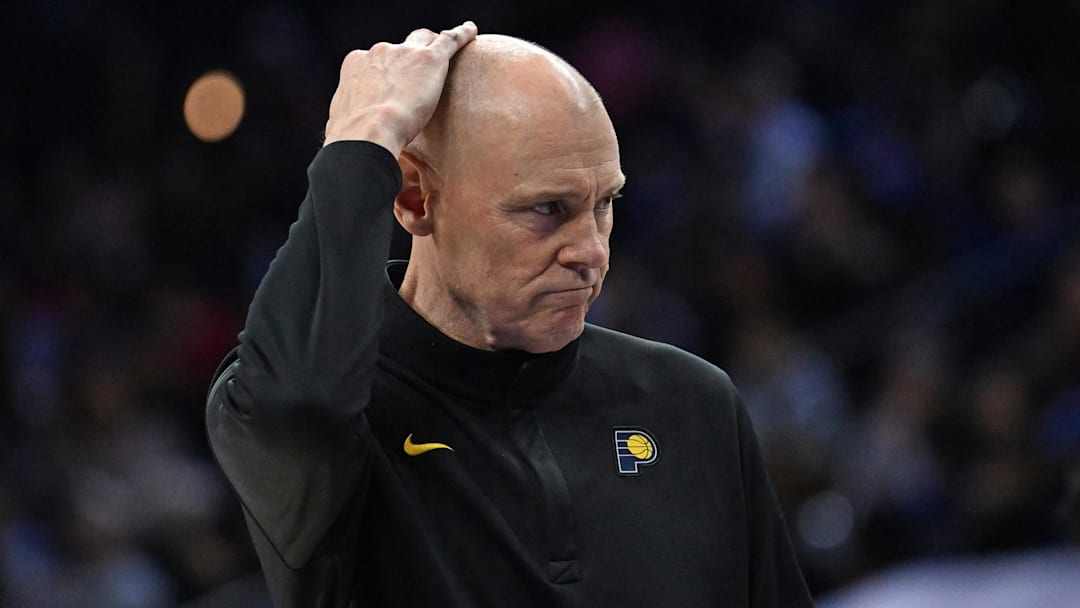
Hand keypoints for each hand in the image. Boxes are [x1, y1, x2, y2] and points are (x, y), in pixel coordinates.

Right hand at [323, 21, 477, 156]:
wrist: (367, 135)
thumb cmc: (353, 137)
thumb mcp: (344, 120)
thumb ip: (352, 114)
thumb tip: (348, 128)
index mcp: (356, 64)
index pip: (376, 61)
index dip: (387, 72)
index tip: (392, 86)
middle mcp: (379, 52)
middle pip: (400, 47)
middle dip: (408, 56)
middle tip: (419, 74)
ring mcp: (404, 53)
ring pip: (424, 40)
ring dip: (433, 48)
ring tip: (446, 57)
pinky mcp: (429, 59)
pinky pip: (450, 40)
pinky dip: (462, 35)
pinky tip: (471, 31)